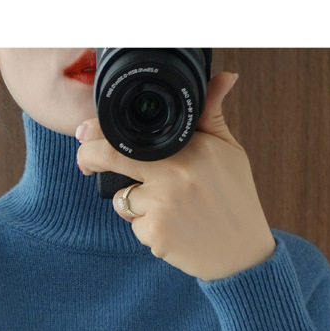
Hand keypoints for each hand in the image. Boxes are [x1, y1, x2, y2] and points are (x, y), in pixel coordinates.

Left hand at [75, 71, 275, 280]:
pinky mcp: (155, 234)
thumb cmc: (235, 199)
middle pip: (109, 158)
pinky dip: (147, 227)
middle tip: (86, 164)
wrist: (243, 254)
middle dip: (88, 159)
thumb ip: (211, 116)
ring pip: (121, 198)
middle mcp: (173, 174)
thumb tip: (224, 77)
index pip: (131, 131)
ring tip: (169, 207)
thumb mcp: (228, 151)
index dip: (99, 131)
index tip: (87, 132)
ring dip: (133, 202)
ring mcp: (162, 205)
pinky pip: (134, 225)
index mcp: (190, 148)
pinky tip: (174, 228)